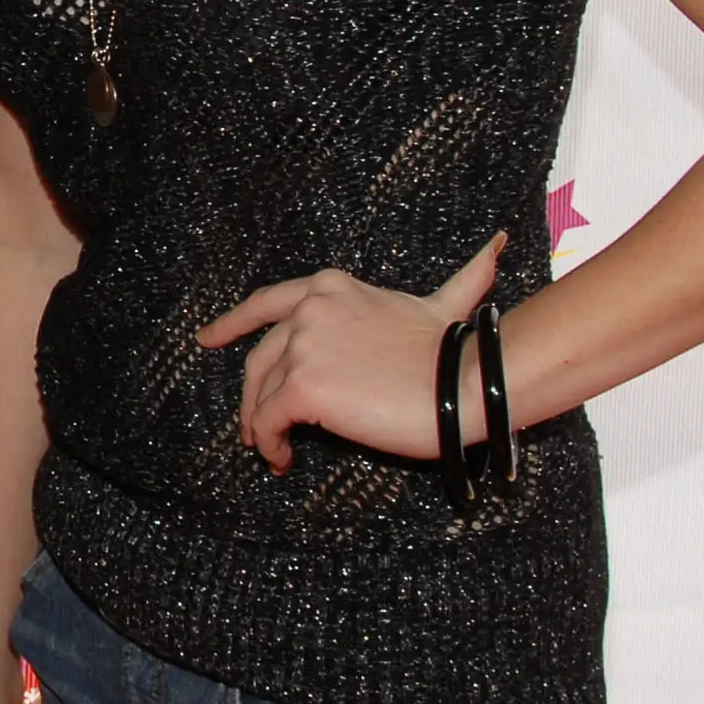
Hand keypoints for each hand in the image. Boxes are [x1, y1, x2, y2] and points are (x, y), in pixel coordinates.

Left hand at [199, 235, 503, 474]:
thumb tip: (495, 246)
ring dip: (260, 425)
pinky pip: (268, 420)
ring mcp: (304, 345)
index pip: (268, 302)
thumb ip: (457, 280)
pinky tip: (281, 458)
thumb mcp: (443, 305)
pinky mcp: (303, 385)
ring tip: (270, 449)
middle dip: (250, 393)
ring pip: (261, 392)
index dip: (233, 322)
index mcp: (331, 287)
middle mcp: (310, 309)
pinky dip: (268, 442)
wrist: (467, 382)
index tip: (207, 338)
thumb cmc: (456, 352)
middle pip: (260, 356)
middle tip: (251, 426)